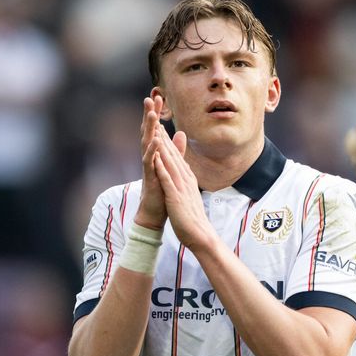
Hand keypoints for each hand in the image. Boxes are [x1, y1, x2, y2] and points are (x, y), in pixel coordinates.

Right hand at [135, 96, 167, 228]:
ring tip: (151, 114)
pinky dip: (152, 150)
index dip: (157, 114)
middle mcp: (149, 156)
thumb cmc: (162, 188)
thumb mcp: (171, 165)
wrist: (155, 211)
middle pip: (148, 131)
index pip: (155, 129)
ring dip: (149, 128)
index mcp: (155, 153)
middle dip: (149, 115)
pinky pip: (149, 161)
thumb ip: (175, 149)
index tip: (160, 97)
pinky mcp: (149, 176)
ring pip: (146, 143)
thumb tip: (180, 133)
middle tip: (150, 97)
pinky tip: (155, 140)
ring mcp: (148, 165)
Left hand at [152, 129, 213, 249]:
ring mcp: (181, 187)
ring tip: (154, 131)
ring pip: (170, 162)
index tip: (159, 127)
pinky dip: (161, 167)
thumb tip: (184, 171)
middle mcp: (185, 179)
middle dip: (163, 137)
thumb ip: (185, 181)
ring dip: (162, 146)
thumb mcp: (189, 194)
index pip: (176, 156)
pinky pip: (167, 179)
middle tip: (156, 121)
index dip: (167, 141)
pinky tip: (155, 157)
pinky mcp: (176, 196)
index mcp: (187, 178)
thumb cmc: (193, 217)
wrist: (200, 234)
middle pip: (173, 155)